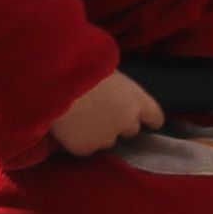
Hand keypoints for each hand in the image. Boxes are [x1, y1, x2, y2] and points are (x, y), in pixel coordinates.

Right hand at [47, 69, 164, 158]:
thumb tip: (115, 91)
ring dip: (98, 132)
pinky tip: (67, 125)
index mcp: (137, 100)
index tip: (146, 120)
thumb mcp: (109, 70)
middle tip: (101, 112)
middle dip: (119, 123)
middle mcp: (127, 123)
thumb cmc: (83, 65)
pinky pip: (83, 146)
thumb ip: (118, 88)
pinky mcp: (85, 148)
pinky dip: (77, 139)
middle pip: (131, 130)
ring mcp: (106, 138)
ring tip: (80, 116)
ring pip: (106, 140)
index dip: (149, 118)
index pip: (155, 117)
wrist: (58, 81)